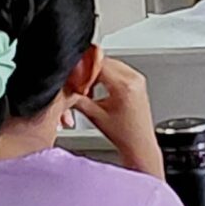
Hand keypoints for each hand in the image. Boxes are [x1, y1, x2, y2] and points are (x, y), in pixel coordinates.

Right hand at [76, 56, 164, 176]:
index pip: (98, 65)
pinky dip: (107, 75)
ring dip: (98, 72)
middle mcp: (134, 79)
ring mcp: (138, 79)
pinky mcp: (138, 81)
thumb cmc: (123, 135)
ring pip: (111, 63)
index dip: (82, 70)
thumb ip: (77, 100)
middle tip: (80, 84)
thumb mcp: (95, 116)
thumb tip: (65, 89)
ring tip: (90, 88)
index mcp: (124, 86)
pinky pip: (119, 69)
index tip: (73, 78)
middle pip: (104, 61)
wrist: (139, 144)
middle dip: (89, 71)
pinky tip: (101, 87)